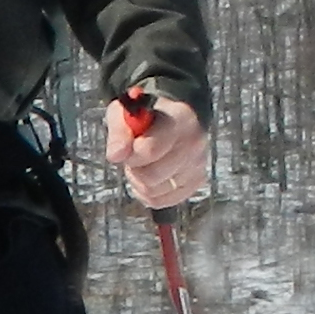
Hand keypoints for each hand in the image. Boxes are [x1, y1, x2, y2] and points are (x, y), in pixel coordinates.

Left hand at [106, 86, 211, 210]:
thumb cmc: (148, 115)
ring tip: (143, 163)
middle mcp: (194, 143)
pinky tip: (149, 177)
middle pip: (151, 175)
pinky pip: (160, 201)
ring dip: (140, 181)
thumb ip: (119, 131)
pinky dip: (148, 193)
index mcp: (179, 119)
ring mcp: (197, 165)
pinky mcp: (196, 182)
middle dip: (135, 167)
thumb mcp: (126, 112)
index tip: (127, 147)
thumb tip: (116, 155)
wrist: (173, 117)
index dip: (131, 154)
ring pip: (154, 190)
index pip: (150, 149)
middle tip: (134, 155)